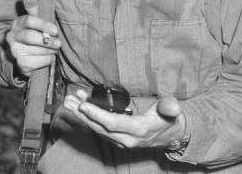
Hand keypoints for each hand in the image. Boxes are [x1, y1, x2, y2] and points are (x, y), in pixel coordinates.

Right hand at [5, 0, 60, 76]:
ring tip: (54, 50)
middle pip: (29, 37)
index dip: (43, 24)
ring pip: (35, 51)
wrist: (27, 55)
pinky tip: (49, 57)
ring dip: (49, 51)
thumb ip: (33, 7)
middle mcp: (12, 36)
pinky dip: (46, 60)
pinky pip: (36, 63)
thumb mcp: (35, 20)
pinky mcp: (19, 63)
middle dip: (46, 40)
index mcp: (18, 23)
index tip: (55, 30)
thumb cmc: (35, 33)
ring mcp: (14, 50)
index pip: (29, 20)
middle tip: (58, 43)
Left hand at [61, 89, 185, 148]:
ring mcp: (121, 141)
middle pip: (99, 127)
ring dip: (81, 116)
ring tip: (68, 102)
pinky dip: (87, 118)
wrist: (171, 136)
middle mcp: (127, 138)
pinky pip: (99, 129)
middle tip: (68, 101)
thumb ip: (170, 107)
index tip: (83, 105)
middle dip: (82, 114)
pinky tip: (78, 106)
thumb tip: (172, 106)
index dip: (96, 114)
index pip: (113, 123)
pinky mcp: (116, 139)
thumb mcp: (173, 111)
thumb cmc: (169, 120)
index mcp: (139, 130)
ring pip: (96, 129)